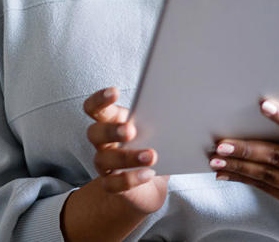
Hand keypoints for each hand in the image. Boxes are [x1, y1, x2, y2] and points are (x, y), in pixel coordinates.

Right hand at [61, 87, 167, 240]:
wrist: (151, 184)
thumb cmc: (153, 147)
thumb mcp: (158, 130)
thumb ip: (163, 118)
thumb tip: (184, 107)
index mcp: (112, 122)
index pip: (95, 108)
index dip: (100, 99)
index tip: (114, 92)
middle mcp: (103, 142)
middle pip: (94, 132)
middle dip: (111, 130)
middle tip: (131, 130)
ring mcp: (104, 165)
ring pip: (103, 159)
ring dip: (127, 156)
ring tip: (151, 155)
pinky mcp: (111, 185)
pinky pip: (113, 184)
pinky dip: (131, 179)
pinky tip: (149, 174)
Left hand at [209, 98, 278, 238]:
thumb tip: (260, 115)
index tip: (263, 106)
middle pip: (277, 157)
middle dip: (246, 150)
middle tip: (222, 144)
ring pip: (266, 175)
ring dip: (237, 167)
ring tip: (216, 159)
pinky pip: (263, 189)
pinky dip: (242, 179)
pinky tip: (225, 174)